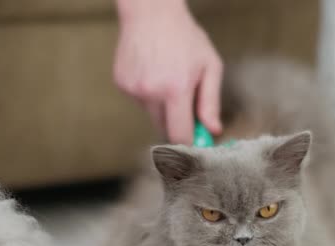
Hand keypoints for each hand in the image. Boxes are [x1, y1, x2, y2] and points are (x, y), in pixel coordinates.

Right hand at [114, 0, 222, 144]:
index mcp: (176, 90)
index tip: (196, 143)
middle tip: (187, 108)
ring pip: (152, 114)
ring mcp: (133, 89)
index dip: (189, 144)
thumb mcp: (210, 66)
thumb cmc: (185, 37)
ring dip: (162, 106)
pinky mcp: (121, 84)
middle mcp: (151, 92)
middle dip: (177, 124)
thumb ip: (211, 102)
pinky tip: (153, 72)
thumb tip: (213, 130)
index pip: (180, 135)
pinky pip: (140, 101)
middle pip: (164, 129)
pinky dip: (149, 94)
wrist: (151, 13)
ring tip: (168, 78)